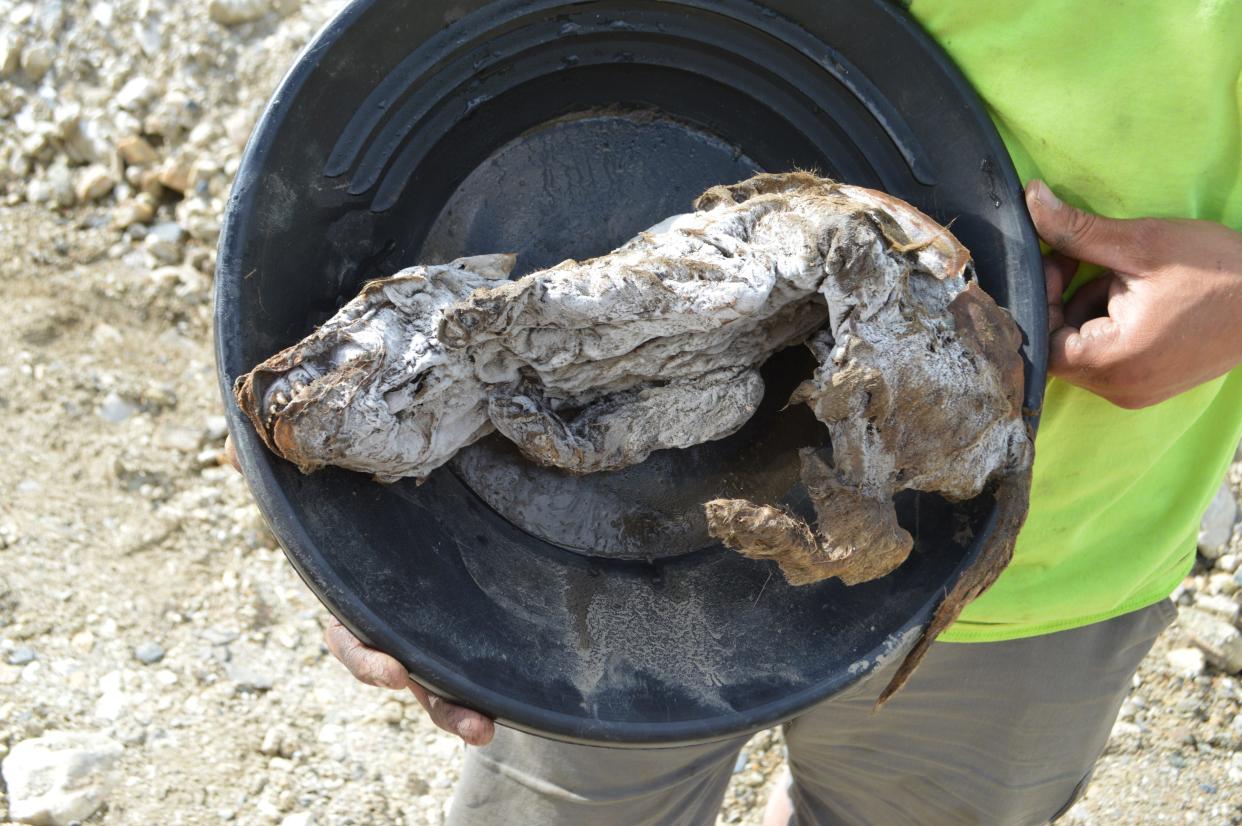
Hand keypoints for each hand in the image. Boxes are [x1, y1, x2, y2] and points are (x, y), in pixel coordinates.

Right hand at [223, 435, 494, 745]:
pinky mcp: (464, 626)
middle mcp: (391, 629)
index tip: (391, 672)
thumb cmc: (350, 498)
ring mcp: (428, 634)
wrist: (410, 495)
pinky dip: (490, 683)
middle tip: (468, 722)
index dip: (367, 659)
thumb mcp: (317, 484)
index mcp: (353, 604)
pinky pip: (475, 660)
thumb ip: (277, 473)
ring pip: (442, 683)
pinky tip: (520, 703)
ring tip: (487, 730)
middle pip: (409, 677)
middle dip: (435, 702)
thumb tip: (229, 453)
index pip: (352, 642)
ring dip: (462, 710)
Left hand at [1025, 180, 1241, 408]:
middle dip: (1065, 299)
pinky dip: (1111, 324)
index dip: (1042, 297)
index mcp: (1114, 362)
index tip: (1059, 260)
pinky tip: (1139, 295)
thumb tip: (1030, 200)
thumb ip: (1078, 230)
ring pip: (1083, 349)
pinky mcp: (1151, 385)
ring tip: (1124, 277)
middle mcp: (1120, 389)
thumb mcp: (1143, 243)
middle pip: (1058, 346)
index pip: (1039, 341)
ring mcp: (1137, 391)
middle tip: (1084, 259)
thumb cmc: (1219, 271)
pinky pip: (1109, 356)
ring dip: (1089, 309)